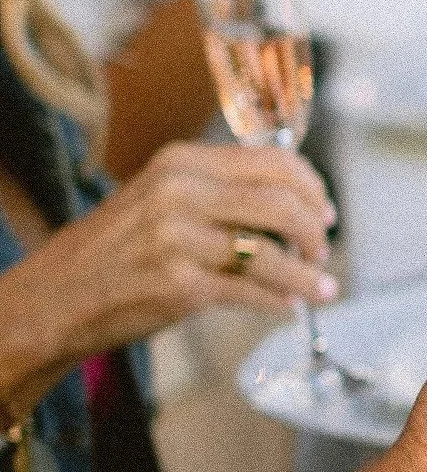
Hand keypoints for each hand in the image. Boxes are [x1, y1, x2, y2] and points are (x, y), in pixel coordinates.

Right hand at [0, 145, 336, 400]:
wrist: (56, 297)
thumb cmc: (116, 250)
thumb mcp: (159, 198)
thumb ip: (216, 192)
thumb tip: (291, 203)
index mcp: (180, 162)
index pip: (271, 162)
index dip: (311, 189)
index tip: (325, 211)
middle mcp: (180, 193)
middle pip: (280, 204)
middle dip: (314, 233)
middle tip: (322, 253)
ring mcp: (178, 240)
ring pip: (272, 253)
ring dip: (307, 276)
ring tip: (320, 289)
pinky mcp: (179, 286)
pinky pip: (252, 293)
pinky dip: (279, 303)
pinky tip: (287, 309)